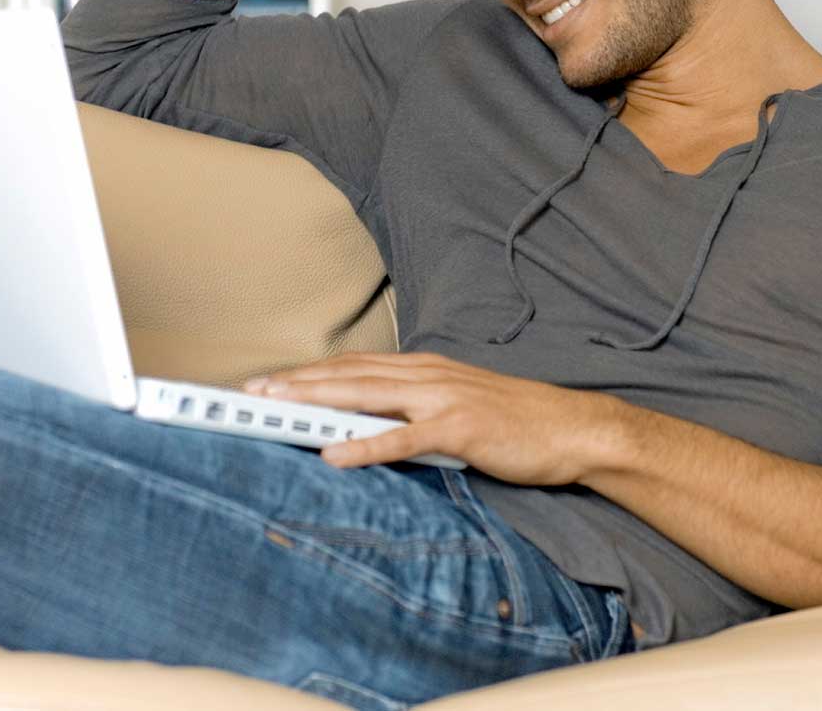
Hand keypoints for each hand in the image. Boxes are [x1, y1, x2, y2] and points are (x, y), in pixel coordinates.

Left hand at [243, 351, 616, 485]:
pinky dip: (365, 445)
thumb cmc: (516, 423)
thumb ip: (415, 410)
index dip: (306, 374)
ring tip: (274, 410)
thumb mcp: (457, 406)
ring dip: (316, 402)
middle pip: (348, 376)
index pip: (353, 368)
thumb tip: (371, 427)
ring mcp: (443, 399)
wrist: (572, 429)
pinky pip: (404, 438)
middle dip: (296, 383)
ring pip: (366, 396)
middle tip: (250, 392)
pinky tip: (335, 454)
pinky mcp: (460, 429)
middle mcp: (427, 375)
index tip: (266, 383)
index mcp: (424, 369)